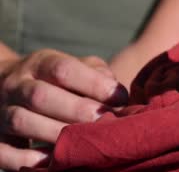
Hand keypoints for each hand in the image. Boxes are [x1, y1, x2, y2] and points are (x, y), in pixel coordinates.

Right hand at [0, 49, 127, 170]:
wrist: (5, 86)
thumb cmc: (56, 80)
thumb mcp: (75, 66)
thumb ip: (97, 74)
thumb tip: (117, 95)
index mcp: (40, 63)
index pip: (63, 69)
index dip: (93, 84)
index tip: (118, 98)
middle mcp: (17, 85)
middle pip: (41, 96)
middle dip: (77, 110)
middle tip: (104, 121)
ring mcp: (2, 111)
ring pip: (22, 122)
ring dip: (55, 134)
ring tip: (84, 143)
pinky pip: (4, 151)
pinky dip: (27, 159)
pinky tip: (53, 162)